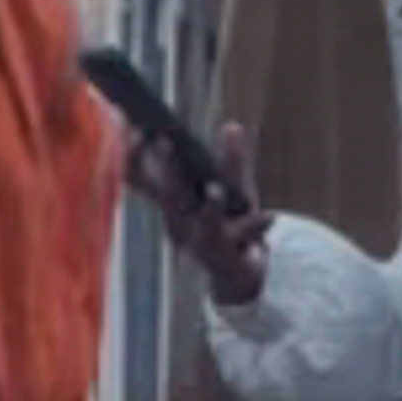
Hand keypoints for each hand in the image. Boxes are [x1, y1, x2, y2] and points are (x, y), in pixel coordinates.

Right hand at [135, 117, 272, 313]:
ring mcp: (203, 242)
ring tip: (215, 190)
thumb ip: (232, 160)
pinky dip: (255, 225)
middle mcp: (182, 223)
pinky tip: (268, 215)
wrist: (238, 274)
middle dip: (168, 169)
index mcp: (174, 204)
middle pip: (170, 194)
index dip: (134, 155)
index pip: (142, 179)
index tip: (136, 128)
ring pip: (205, 222)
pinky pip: (241, 239)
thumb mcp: (233, 188)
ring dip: (210, 206)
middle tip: (165, 142)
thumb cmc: (228, 225)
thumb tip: (233, 125)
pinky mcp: (228, 256)